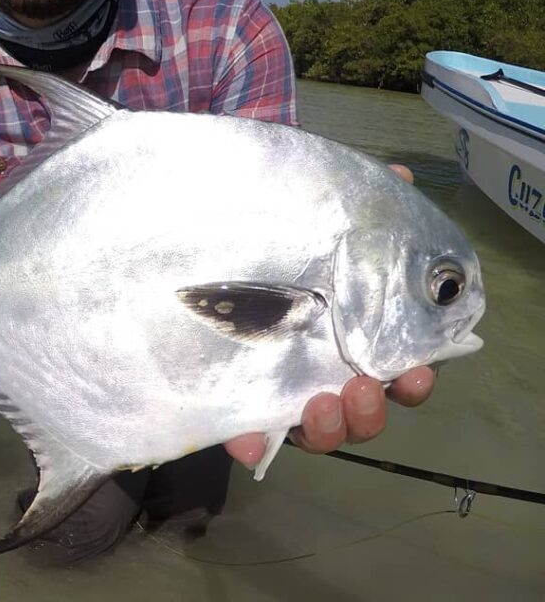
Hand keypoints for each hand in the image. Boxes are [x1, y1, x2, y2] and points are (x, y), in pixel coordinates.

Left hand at [225, 162, 423, 465]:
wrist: (200, 228)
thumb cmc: (273, 224)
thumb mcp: (314, 207)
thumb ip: (359, 199)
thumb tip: (403, 177)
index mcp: (349, 331)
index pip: (393, 368)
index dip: (412, 377)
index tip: (417, 370)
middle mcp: (319, 363)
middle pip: (361, 410)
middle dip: (371, 410)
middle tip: (364, 387)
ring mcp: (276, 383)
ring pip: (316, 428)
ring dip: (329, 427)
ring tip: (323, 402)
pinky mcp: (232, 394)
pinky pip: (245, 430)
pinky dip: (253, 441)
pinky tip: (252, 439)